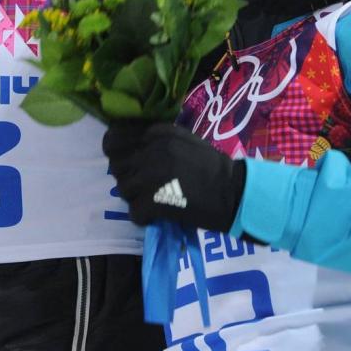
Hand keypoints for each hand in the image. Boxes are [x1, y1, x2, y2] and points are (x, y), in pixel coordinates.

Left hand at [102, 122, 245, 231]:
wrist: (235, 193)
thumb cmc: (214, 168)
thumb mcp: (184, 140)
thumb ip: (156, 139)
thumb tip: (130, 148)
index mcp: (157, 133)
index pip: (115, 139)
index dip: (119, 155)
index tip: (130, 165)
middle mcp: (151, 150)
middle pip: (116, 165)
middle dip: (127, 177)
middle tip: (143, 186)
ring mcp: (151, 175)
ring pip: (123, 188)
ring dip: (135, 197)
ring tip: (153, 201)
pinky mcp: (155, 200)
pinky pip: (134, 211)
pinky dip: (143, 217)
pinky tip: (157, 215)